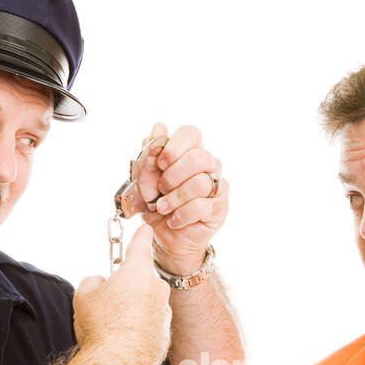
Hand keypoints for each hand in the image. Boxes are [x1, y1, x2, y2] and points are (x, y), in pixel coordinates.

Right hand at [73, 223, 171, 364]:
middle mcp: (157, 288)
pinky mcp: (165, 335)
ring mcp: (164, 313)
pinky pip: (149, 326)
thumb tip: (100, 282)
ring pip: (146, 304)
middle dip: (127, 286)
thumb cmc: (100, 326)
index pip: (141, 243)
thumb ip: (93, 281)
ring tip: (112, 328)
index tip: (145, 229)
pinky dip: (138, 330)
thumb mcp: (84, 295)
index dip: (140, 235)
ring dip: (133, 310)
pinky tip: (122, 342)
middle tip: (107, 302)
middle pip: (142, 279)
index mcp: (138, 271)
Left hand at [135, 122, 228, 273]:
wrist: (166, 236)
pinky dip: (181, 214)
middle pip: (198, 157)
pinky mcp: (219, 208)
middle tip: (160, 189)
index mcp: (191, 151)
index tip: (160, 163)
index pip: (191, 133)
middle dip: (173, 175)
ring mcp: (217, 186)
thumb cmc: (157, 204)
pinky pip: (200, 206)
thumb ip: (149, 155)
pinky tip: (173, 220)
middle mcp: (209, 165)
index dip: (175, 146)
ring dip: (175, 197)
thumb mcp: (145, 179)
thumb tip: (159, 128)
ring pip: (200, 183)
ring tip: (163, 207)